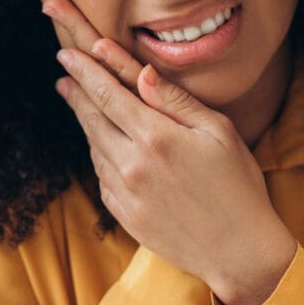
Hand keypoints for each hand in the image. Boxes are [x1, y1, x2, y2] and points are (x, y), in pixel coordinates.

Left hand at [33, 0, 296, 304]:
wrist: (239, 252)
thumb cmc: (238, 186)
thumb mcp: (218, 132)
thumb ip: (176, 101)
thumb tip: (142, 73)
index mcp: (157, 137)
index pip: (108, 93)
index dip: (85, 69)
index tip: (68, 52)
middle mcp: (132, 164)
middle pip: (92, 117)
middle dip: (76, 89)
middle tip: (64, 70)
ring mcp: (124, 193)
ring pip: (94, 146)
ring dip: (86, 120)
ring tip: (79, 99)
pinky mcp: (122, 215)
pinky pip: (101, 175)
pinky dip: (100, 153)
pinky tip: (105, 144)